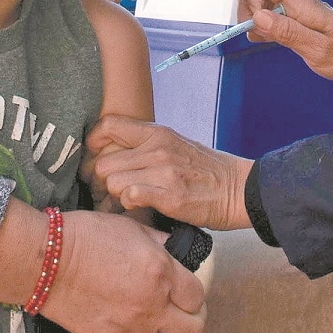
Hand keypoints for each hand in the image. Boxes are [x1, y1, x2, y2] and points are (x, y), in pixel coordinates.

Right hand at [46, 209, 205, 332]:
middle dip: (194, 315)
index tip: (187, 286)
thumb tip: (177, 253)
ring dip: (173, 330)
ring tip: (164, 318)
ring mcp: (133, 328)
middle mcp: (152, 304)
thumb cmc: (85, 237)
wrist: (46, 262)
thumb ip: (161, 243)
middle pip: (194, 325)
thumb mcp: (131, 227)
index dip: (195, 290)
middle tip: (185, 306)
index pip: (197, 294)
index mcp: (160, 271)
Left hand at [88, 116, 251, 231]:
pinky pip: (129, 196)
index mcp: (157, 133)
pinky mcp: (170, 195)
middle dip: (100, 182)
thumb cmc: (206, 170)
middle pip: (103, 163)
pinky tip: (138, 206)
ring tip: (125, 201)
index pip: (108, 126)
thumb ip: (146, 145)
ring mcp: (164, 171)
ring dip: (114, 197)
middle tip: (108, 191)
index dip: (94, 144)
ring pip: (112, 182)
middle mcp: (157, 149)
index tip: (97, 158)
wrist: (239, 189)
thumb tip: (114, 151)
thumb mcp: (176, 145)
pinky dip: (128, 204)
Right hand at [236, 0, 332, 80]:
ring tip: (262, 39)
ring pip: (261, 3)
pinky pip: (269, 18)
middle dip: (247, 9)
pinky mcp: (294, 23)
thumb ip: (290, 32)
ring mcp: (294, 12)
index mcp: (303, 4)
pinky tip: (268, 40)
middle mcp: (296, 4)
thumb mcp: (320, 49)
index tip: (255, 21)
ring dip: (252, 19)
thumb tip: (260, 17)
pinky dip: (261, 28)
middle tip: (255, 32)